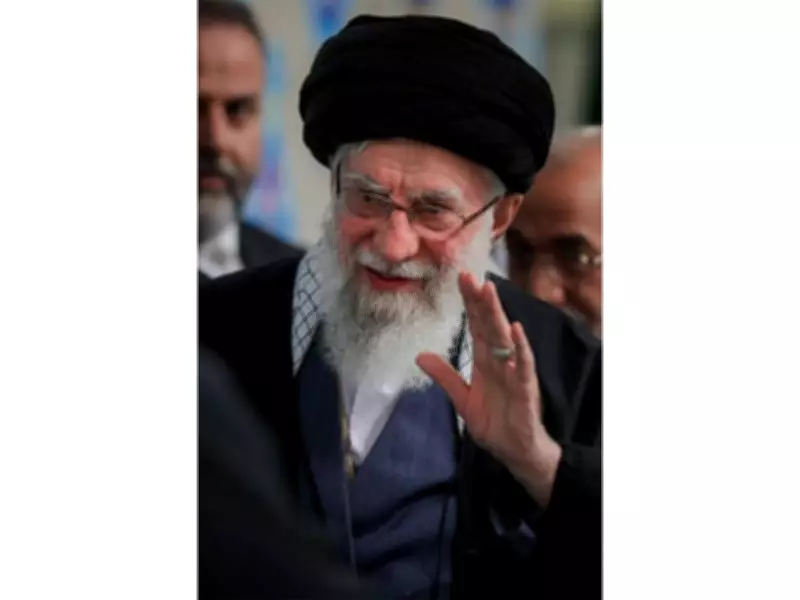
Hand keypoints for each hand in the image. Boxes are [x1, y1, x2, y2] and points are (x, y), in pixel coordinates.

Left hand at [416, 272, 561, 507]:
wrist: (515, 452)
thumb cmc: (495, 423)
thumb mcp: (463, 399)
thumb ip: (445, 376)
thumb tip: (420, 355)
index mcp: (485, 361)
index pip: (476, 325)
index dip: (470, 303)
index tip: (461, 278)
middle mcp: (500, 360)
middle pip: (488, 324)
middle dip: (479, 300)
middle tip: (469, 275)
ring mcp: (514, 371)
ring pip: (504, 337)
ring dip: (497, 314)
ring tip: (488, 290)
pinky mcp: (525, 388)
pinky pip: (524, 364)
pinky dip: (520, 347)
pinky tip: (516, 329)